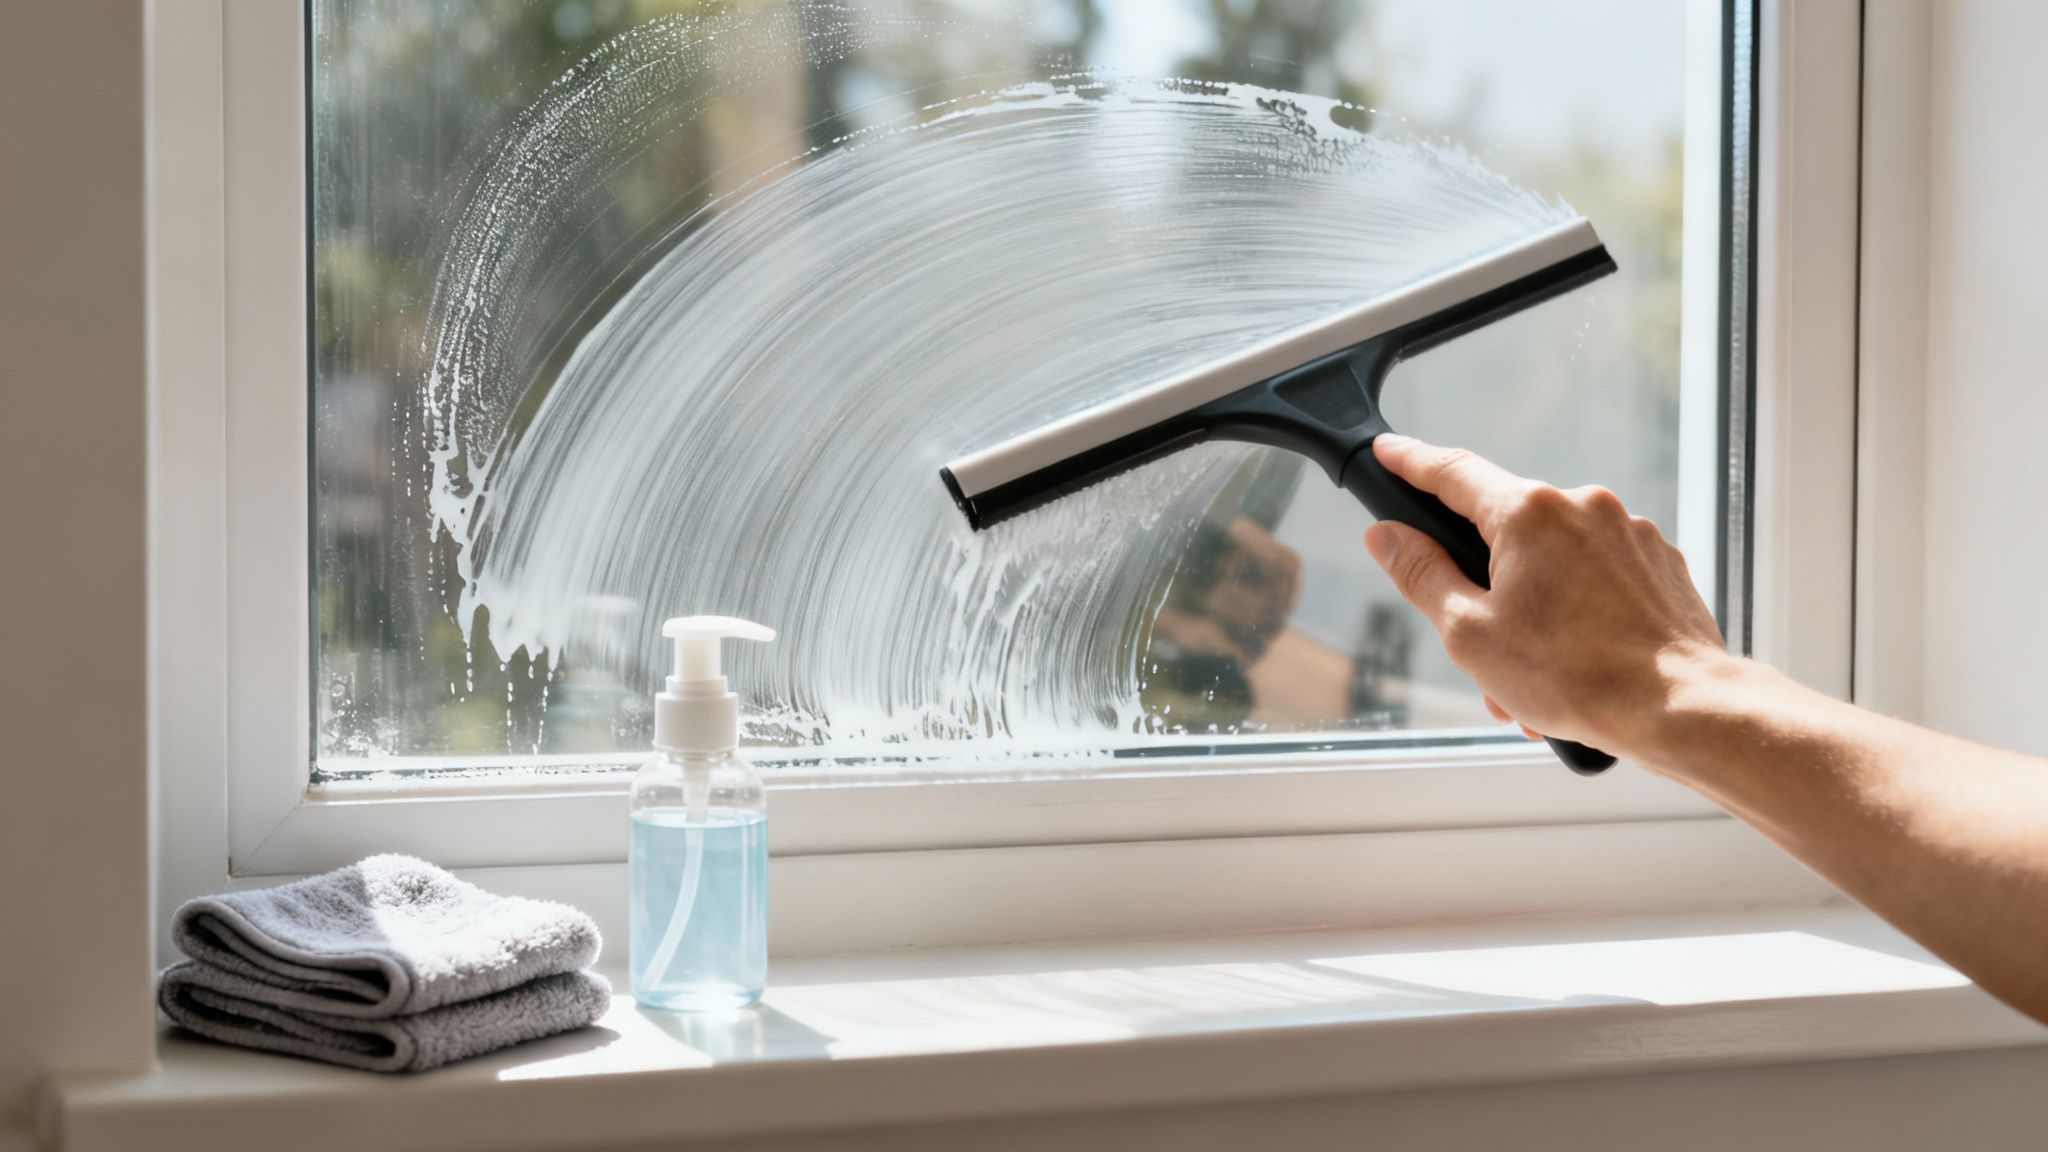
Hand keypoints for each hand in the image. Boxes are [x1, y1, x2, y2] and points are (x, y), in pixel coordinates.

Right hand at [1361, 434, 1729, 764]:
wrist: (1682, 707)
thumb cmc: (1574, 676)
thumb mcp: (1470, 632)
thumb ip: (1421, 574)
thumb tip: (1386, 535)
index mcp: (1529, 513)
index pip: (1452, 472)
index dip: (1410, 461)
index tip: (1387, 450)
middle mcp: (1582, 506)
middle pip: (1504, 534)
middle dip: (1481, 589)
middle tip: (1476, 651)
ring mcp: (1627, 532)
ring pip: (1552, 564)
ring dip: (1530, 613)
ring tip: (1531, 684)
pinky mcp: (1658, 563)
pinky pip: (1595, 579)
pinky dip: (1575, 615)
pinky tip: (1575, 667)